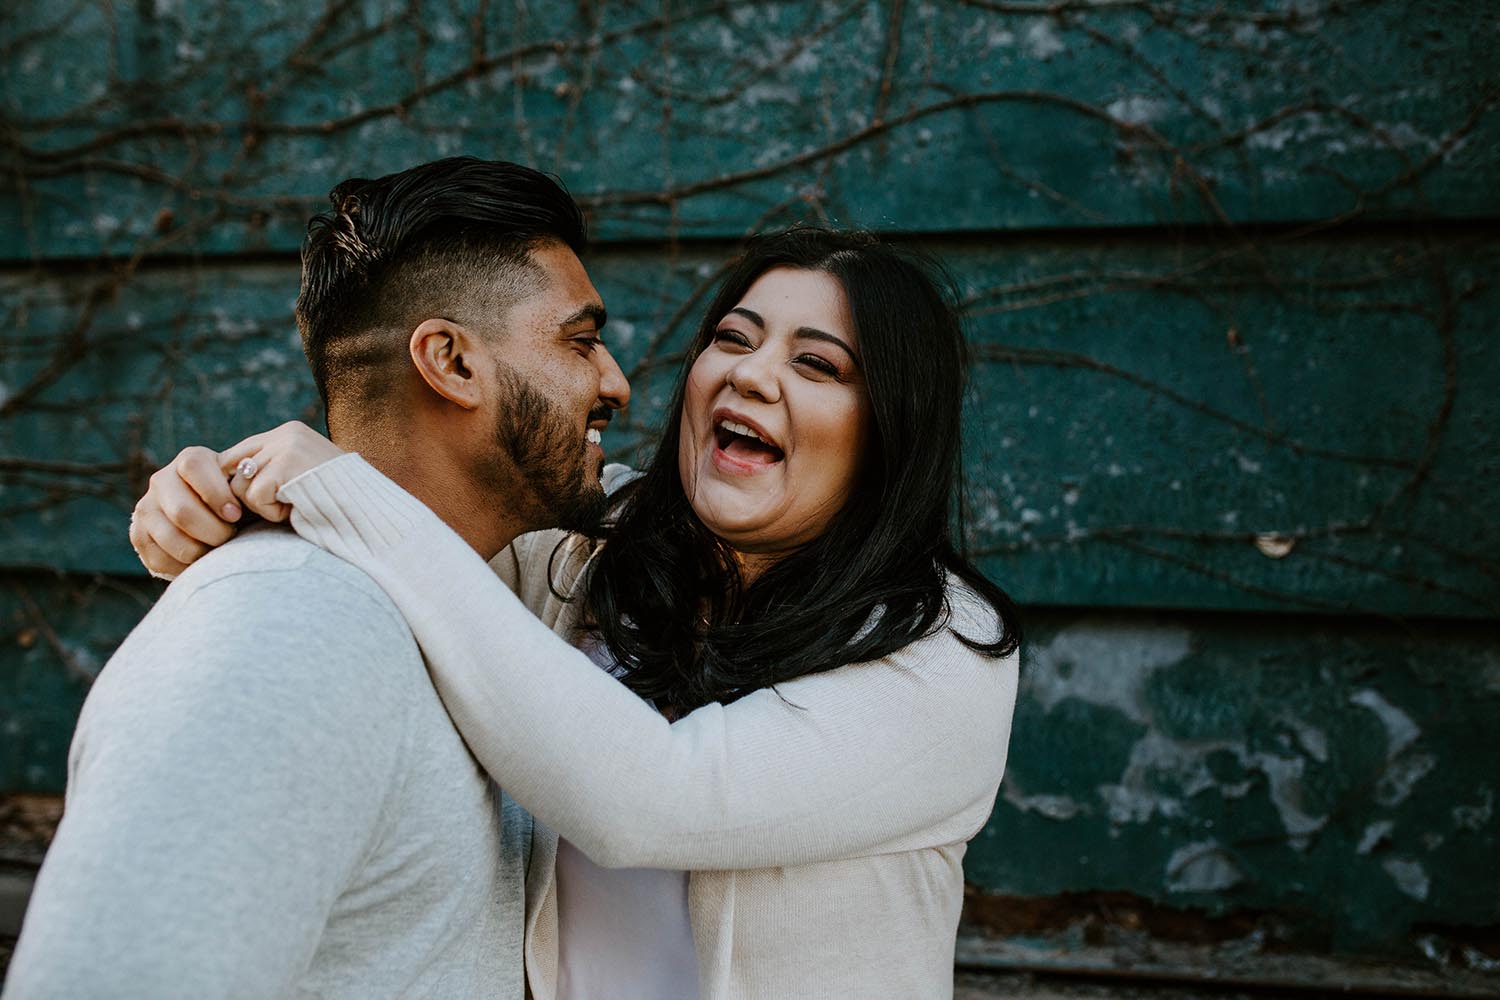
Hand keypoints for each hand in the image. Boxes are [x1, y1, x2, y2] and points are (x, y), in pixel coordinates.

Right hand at [130, 446, 244, 579]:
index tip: (235, 515)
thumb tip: (259, 494)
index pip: (194, 467)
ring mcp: (146, 508)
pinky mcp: (138, 535)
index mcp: (189, 461)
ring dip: (200, 551)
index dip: (216, 493)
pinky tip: (200, 563)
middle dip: (213, 531)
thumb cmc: (238, 501)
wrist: (213, 521)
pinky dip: (184, 567)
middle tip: (230, 537)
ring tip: (218, 551)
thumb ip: (248, 486)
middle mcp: (162, 480)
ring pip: (170, 537)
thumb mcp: (243, 488)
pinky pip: (158, 557)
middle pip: (182, 510)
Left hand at [219, 421, 345, 523]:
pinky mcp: (287, 465)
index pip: (239, 453)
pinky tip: (295, 510)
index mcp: (290, 432)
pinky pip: (255, 496)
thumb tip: (224, 478)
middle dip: (245, 495)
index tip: (253, 502)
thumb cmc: (335, 502)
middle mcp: (286, 434)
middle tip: (275, 508)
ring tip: (291, 506)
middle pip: (232, 467)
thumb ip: (271, 469)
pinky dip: (271, 512)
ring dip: (261, 505)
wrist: (369, 511)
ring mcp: (286, 447)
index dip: (238, 481)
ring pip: (240, 484)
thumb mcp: (300, 475)